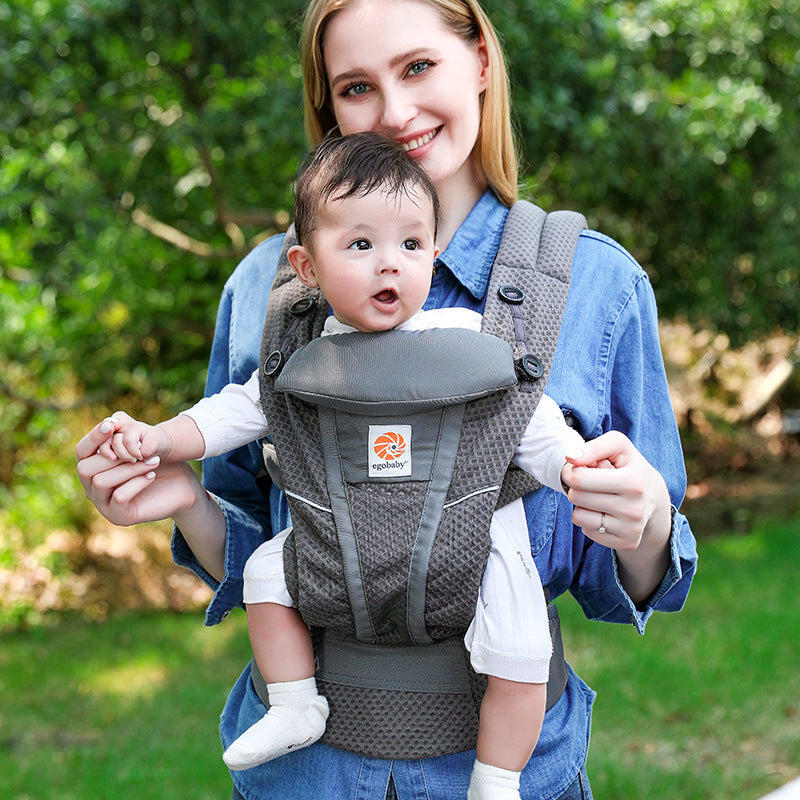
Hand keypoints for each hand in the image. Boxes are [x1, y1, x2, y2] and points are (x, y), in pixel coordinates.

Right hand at [76, 419, 202, 525]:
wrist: (180, 486)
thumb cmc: (157, 462)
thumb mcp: (142, 443)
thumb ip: (125, 430)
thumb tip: (112, 420)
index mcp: (94, 469)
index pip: (80, 451)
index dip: (93, 438)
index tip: (111, 426)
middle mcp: (92, 488)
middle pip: (85, 468)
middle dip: (114, 456)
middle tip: (143, 452)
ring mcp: (103, 504)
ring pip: (101, 482)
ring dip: (129, 469)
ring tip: (153, 462)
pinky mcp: (119, 516)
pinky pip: (119, 497)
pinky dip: (136, 483)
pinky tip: (151, 475)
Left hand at [563, 431, 668, 551]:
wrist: (656, 498)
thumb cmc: (631, 467)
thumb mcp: (618, 447)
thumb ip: (593, 446)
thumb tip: (570, 457)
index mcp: (633, 482)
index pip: (579, 479)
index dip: (572, 471)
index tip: (579, 468)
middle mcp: (634, 509)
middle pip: (576, 497)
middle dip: (576, 487)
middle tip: (590, 483)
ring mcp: (632, 529)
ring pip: (578, 517)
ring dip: (582, 504)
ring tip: (598, 496)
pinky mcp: (627, 543)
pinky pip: (587, 531)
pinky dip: (590, 520)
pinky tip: (605, 511)